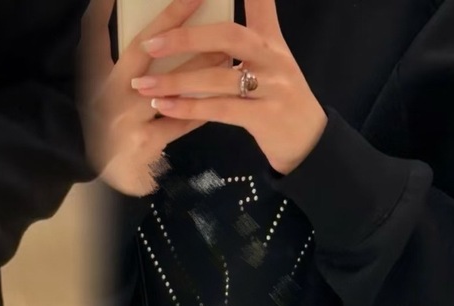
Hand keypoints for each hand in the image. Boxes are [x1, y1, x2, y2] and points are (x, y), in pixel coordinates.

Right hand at [80, 0, 223, 195]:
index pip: (130, 37)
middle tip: (211, 14)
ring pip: (171, 90)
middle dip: (182, 35)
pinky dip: (199, 109)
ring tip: (227, 54)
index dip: (163, 17)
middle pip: (147, 56)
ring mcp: (129, 121)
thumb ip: (98, 37)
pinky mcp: (145, 145)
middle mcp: (113, 95)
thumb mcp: (91, 76)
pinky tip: (219, 97)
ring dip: (200, 70)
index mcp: (101, 75)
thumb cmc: (94, 116)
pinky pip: (180, 123)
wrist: (88, 164)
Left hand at [131, 0, 327, 175]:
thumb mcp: (271, 64)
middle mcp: (273, 58)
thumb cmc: (279, 101)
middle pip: (229, 37)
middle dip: (187, 38)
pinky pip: (220, 110)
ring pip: (219, 78)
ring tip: (145, 86)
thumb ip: (251, 38)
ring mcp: (271, 88)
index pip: (260, 4)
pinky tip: (165, 107)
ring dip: (178, 81)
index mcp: (272, 41)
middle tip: (151, 44)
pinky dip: (190, 108)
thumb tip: (219, 25)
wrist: (308, 143)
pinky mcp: (264, 117)